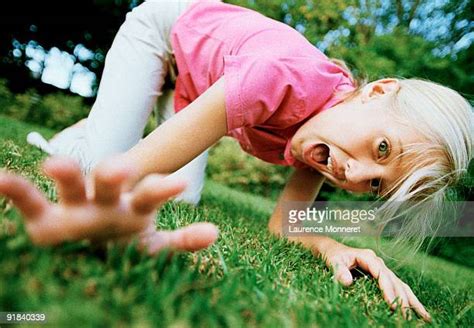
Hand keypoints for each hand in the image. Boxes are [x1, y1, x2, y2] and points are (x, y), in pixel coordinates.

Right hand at [0, 156, 217, 253]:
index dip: (163, 188)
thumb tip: (213, 233)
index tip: (178, 184)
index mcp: (132, 208)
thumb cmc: (125, 245)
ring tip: (54, 164)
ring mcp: (74, 210)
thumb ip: (181, 240)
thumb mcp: (153, 247)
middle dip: (114, 172)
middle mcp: (104, 202)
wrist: (93, 255)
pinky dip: (14, 191)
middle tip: (119, 169)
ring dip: (65, 173)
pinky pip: (27, 204)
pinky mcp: (44, 224)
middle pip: (109, 180)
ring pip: (71, 186)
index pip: (149, 192)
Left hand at [322, 243, 430, 321]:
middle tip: (406, 316)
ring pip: (401, 286)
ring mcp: (383, 270)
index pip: (382, 274)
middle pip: (394, 282)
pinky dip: (409, 300)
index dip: (388, 289)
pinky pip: (399, 289)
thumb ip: (339, 270)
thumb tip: (347, 282)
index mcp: (368, 258)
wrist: (333, 251)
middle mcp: (379, 264)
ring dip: (412, 301)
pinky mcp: (383, 278)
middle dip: (402, 299)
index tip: (392, 304)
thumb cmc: (333, 256)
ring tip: (425, 317)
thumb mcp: (333, 261)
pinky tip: (420, 313)